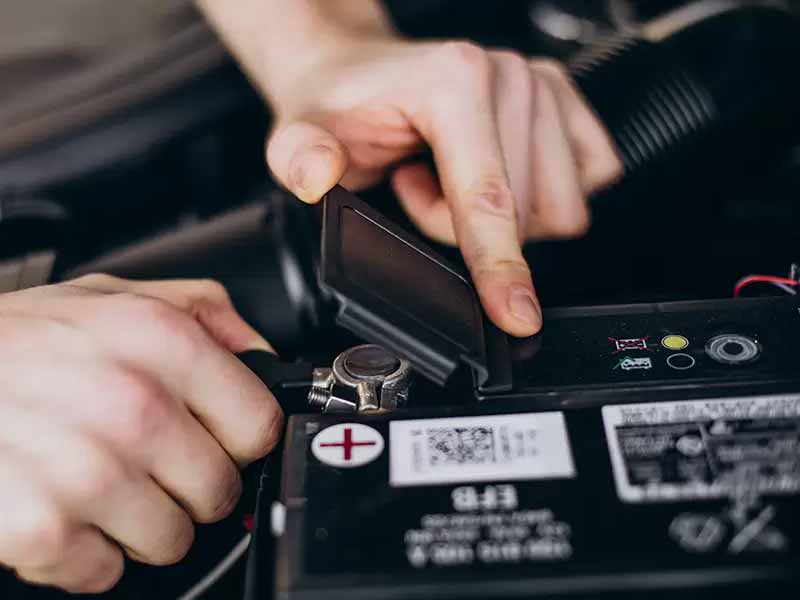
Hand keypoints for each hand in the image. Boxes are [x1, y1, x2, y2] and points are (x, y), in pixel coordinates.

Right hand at [0, 275, 281, 592]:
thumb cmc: (16, 341)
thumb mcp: (113, 296)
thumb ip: (204, 315)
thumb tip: (264, 355)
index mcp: (162, 341)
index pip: (260, 426)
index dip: (240, 440)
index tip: (218, 439)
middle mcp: (133, 404)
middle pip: (221, 490)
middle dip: (190, 485)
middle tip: (146, 461)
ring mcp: (89, 472)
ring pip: (173, 540)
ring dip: (141, 522)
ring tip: (97, 480)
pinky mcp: (42, 530)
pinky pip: (106, 572)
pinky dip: (85, 553)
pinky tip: (59, 504)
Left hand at [266, 39, 621, 335]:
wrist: (359, 71)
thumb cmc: (340, 104)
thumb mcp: (300, 132)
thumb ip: (301, 155)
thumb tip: (318, 174)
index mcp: (455, 82)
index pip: (489, 198)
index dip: (500, 266)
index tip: (517, 316)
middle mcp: (509, 77)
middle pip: (525, 216)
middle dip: (465, 229)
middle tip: (415, 191)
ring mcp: (543, 86)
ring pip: (558, 208)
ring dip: (501, 217)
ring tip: (446, 181)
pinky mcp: (566, 103)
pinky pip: (585, 183)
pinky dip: (537, 201)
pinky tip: (489, 175)